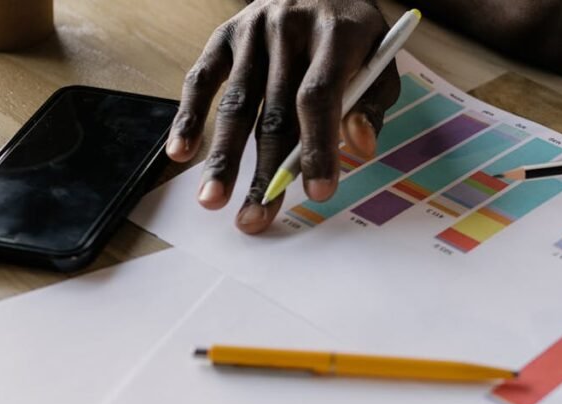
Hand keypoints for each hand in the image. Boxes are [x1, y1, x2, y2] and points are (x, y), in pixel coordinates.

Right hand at [165, 0, 400, 233]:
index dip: (318, 148)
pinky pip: (201, 79)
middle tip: (257, 218)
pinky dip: (188, 117)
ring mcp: (252, 30)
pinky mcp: (224, 35)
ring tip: (213, 201)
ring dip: (223, 157)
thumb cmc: (352, 36)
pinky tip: (180, 153)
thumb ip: (372, 103)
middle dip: (266, 171)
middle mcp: (289, 28)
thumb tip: (360, 147)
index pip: (320, 98)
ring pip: (235, 103)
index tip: (317, 192)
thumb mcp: (380, 61)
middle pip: (274, 111)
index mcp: (335, 35)